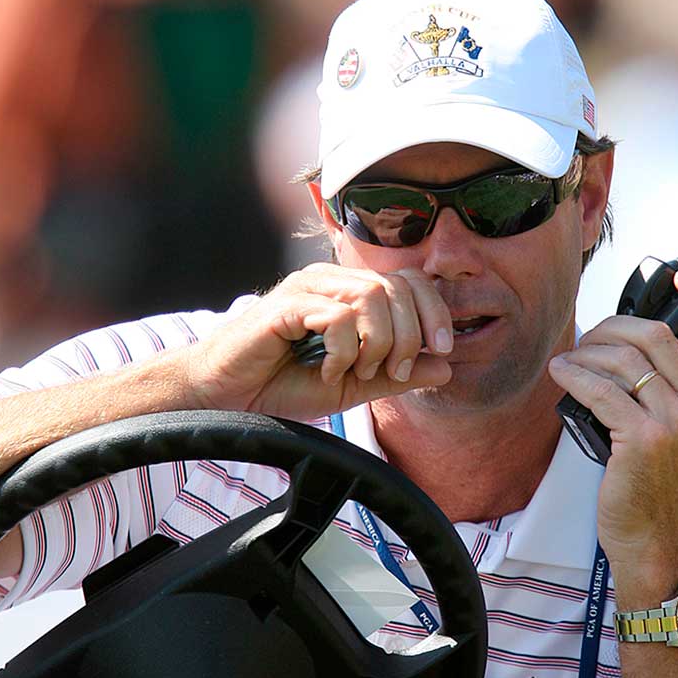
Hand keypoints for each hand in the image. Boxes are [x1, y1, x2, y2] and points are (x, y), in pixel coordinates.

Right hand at [185, 263, 454, 416]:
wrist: (230, 397)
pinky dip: (342, 351)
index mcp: (352, 291)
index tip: (441, 350)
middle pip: (397, 288)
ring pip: (371, 297)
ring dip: (377, 343)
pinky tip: (327, 371)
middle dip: (409, 337)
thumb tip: (447, 367)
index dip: (435, 312)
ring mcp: (307, 288)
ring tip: (356, 371)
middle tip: (390, 373)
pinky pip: (336, 317)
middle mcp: (332, 280)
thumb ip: (399, 375)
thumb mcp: (356, 385)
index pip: (412, 281)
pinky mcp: (285, 305)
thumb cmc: (286, 385)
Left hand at [547, 271, 677, 605]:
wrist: (657, 542)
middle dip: (616, 327)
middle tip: (592, 339)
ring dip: (588, 352)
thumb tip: (630, 344)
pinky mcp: (643, 439)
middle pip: (660, 334)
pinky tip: (561, 374)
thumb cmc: (662, 486)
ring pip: (625, 358)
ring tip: (571, 361)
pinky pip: (600, 389)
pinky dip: (574, 375)